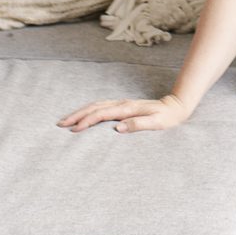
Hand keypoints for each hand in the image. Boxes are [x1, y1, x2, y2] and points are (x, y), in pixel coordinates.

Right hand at [58, 93, 192, 133]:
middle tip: (60, 124)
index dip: (87, 122)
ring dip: (80, 112)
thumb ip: (138, 125)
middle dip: (76, 115)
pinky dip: (88, 110)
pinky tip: (82, 116)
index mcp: (127, 108)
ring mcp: (121, 103)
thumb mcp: (156, 123)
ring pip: (95, 105)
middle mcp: (121, 104)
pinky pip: (100, 106)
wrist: (175, 106)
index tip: (74, 130)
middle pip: (93, 107)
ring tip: (66, 120)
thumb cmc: (166, 118)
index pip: (101, 114)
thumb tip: (117, 129)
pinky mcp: (121, 106)